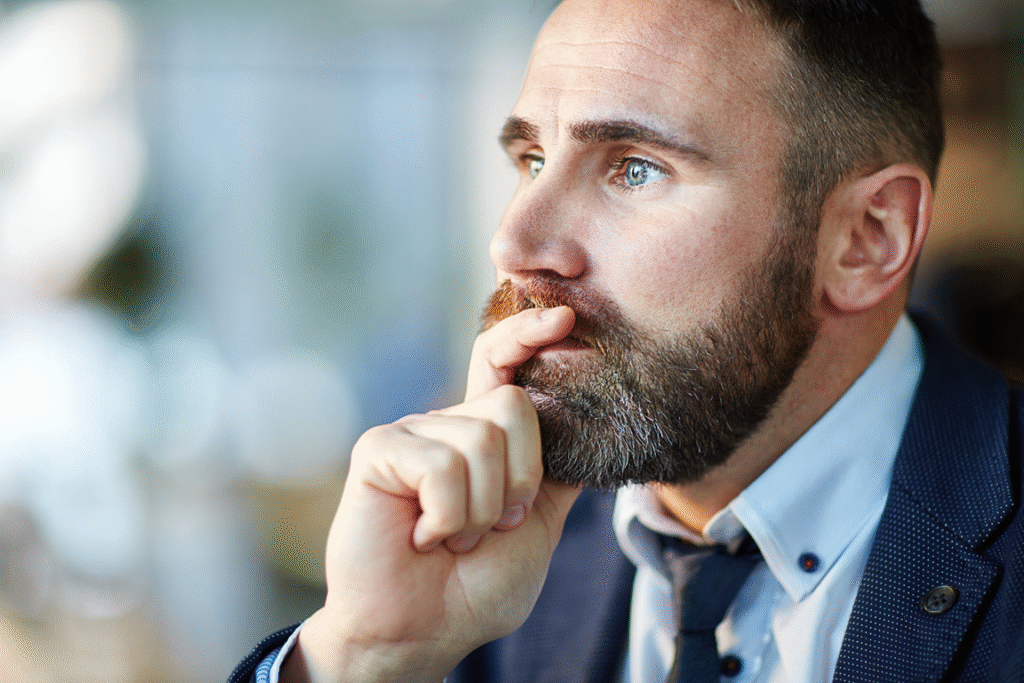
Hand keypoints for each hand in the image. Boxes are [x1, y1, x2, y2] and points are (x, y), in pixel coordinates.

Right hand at [283, 306, 581, 682]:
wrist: (423, 633)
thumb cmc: (475, 586)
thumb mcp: (537, 527)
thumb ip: (558, 475)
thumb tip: (595, 424)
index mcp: (483, 436)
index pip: (504, 364)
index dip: (529, 337)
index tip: (564, 319)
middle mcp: (447, 424)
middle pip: (513, 405)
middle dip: (518, 483)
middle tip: (488, 526)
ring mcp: (412, 432)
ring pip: (483, 441)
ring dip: (480, 513)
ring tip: (450, 537)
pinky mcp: (380, 449)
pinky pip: (443, 466)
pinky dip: (448, 518)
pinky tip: (422, 537)